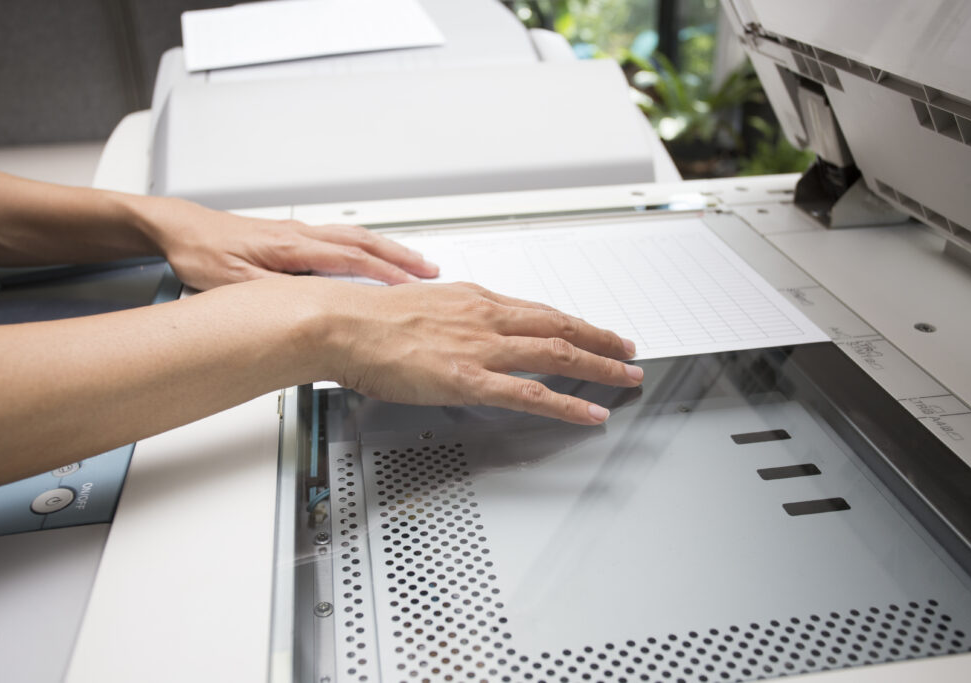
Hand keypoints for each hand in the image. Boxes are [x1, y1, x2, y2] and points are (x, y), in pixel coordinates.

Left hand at [139, 198, 437, 289]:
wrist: (180, 227)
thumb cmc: (200, 251)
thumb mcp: (230, 281)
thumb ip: (269, 293)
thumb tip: (303, 306)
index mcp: (291, 247)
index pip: (350, 259)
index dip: (385, 274)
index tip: (411, 286)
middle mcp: (300, 235)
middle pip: (363, 242)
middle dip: (400, 257)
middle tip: (430, 270)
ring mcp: (298, 232)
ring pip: (354, 237)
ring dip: (387, 249)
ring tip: (413, 262)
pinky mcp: (292, 235)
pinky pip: (341, 238)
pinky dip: (367, 246)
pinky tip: (372, 254)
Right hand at [316, 280, 642, 423]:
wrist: (342, 323)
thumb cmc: (367, 316)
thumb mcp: (417, 304)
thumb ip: (446, 315)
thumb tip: (454, 324)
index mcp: (473, 299)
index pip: (536, 310)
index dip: (571, 322)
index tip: (591, 329)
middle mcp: (486, 318)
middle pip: (559, 325)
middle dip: (600, 338)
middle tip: (628, 349)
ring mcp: (482, 348)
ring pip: (557, 353)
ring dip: (600, 365)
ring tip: (627, 376)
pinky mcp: (471, 379)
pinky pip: (532, 393)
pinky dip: (568, 404)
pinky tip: (591, 413)